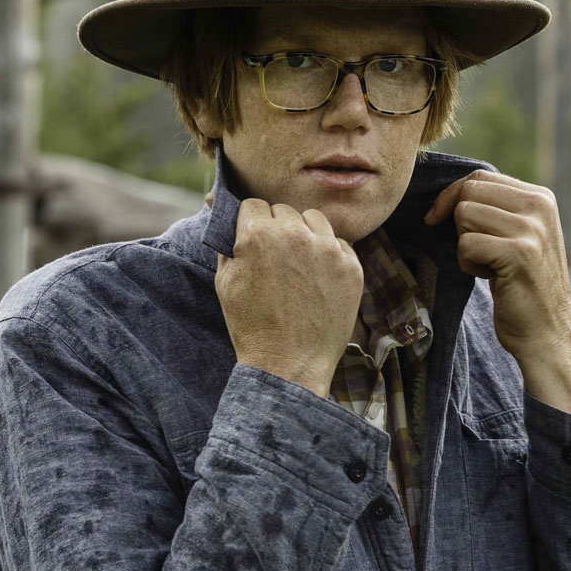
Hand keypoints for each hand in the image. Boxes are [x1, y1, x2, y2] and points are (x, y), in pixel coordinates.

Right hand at [214, 198, 362, 398]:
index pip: (254, 205)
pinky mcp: (351, 266)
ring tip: (297, 264)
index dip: (250, 223)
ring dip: (304, 233)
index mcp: (258, 234)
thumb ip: (226, 240)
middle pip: (284, 210)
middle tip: (273, 258)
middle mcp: (295, 234)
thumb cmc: (251, 326)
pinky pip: (338, 243)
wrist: (290, 365)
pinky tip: (317, 279)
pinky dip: (328, 254)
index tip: (252, 239)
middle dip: (276, 228)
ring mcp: (328, 249)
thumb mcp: (225, 281)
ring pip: (314, 219)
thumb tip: (219, 207)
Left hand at [424, 170, 570, 414]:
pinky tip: (490, 278)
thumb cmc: (522, 285)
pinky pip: (466, 244)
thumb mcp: (518, 235)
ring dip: (465, 245)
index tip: (437, 219)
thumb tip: (448, 193)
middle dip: (458, 221)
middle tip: (476, 251)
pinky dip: (467, 264)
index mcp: (541, 197)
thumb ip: (496, 208)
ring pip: (465, 215)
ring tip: (489, 265)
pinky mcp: (519, 253)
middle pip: (469, 191)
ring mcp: (532, 229)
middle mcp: (540, 206)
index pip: (480, 177)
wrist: (546, 332)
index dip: (452, 196)